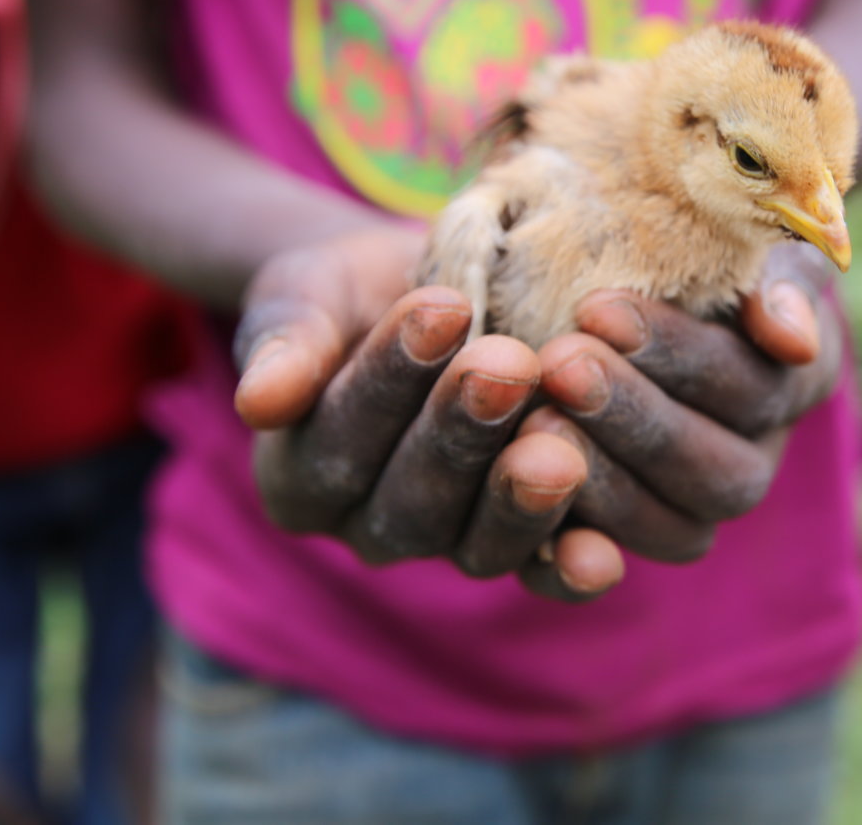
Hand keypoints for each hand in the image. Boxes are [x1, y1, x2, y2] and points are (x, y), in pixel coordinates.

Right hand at [233, 229, 611, 597]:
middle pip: (411, 500)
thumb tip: (259, 402)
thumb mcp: (305, 295)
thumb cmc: (352, 292)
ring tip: (559, 447)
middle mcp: (370, 528)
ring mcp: (450, 542)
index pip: (339, 439)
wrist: (434, 289)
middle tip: (508, 364)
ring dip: (520, 499)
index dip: (389, 376)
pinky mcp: (520, 541)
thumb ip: (286, 344)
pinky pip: (541, 571)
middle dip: (462, 430)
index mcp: (300, 481)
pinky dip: (569, 569)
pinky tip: (602, 557)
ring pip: (478, 543)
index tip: (441, 306)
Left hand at [516, 243, 842, 599]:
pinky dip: (563, 553)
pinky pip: (599, 570)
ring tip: (533, 415)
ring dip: (602, 478)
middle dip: (637, 418)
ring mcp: (688, 511)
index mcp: (792, 384)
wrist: (609, 257)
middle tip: (560, 362)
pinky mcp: (613, 538)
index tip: (597, 306)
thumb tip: (794, 340)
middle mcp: (751, 463)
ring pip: (670, 530)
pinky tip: (514, 492)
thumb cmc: (682, 237)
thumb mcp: (743, 232)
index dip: (678, 355)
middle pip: (718, 474)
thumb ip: (780, 276)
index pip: (754, 387)